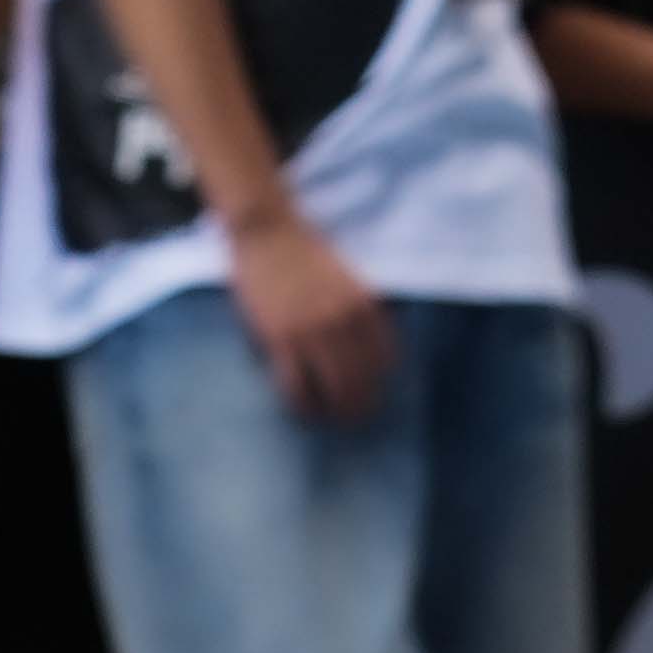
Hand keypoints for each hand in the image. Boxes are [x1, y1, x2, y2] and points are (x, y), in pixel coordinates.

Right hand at [223, 195, 391, 424]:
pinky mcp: (279, 338)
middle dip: (361, 406)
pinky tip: (304, 411)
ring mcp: (311, 331)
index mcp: (364, 306)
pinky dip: (303, 405)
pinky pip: (296, 385)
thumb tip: (370, 350)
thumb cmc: (306, 252)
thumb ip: (360, 311)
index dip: (380, 383)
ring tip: (332, 421)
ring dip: (335, 411)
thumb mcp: (348, 279)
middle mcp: (343, 321)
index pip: (384, 359)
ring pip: (332, 388)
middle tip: (356, 420)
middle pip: (361, 380)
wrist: (268, 231)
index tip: (374, 394)